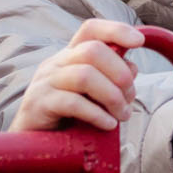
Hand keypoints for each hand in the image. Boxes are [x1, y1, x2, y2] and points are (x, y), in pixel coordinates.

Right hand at [10, 20, 142, 132]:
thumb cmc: (67, 118)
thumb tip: (132, 68)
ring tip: (122, 115)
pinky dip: (97, 114)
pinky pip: (72, 103)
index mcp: (69, 56)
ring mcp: (45, 82)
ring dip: (112, 96)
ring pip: (85, 76)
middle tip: (130, 99)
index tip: (139, 41)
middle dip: (120, 74)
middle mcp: (55, 63)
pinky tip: (108, 124)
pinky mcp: (39, 105)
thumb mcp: (92, 94)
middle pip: (92, 51)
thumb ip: (111, 79)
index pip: (91, 29)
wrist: (33, 143)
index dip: (116, 30)